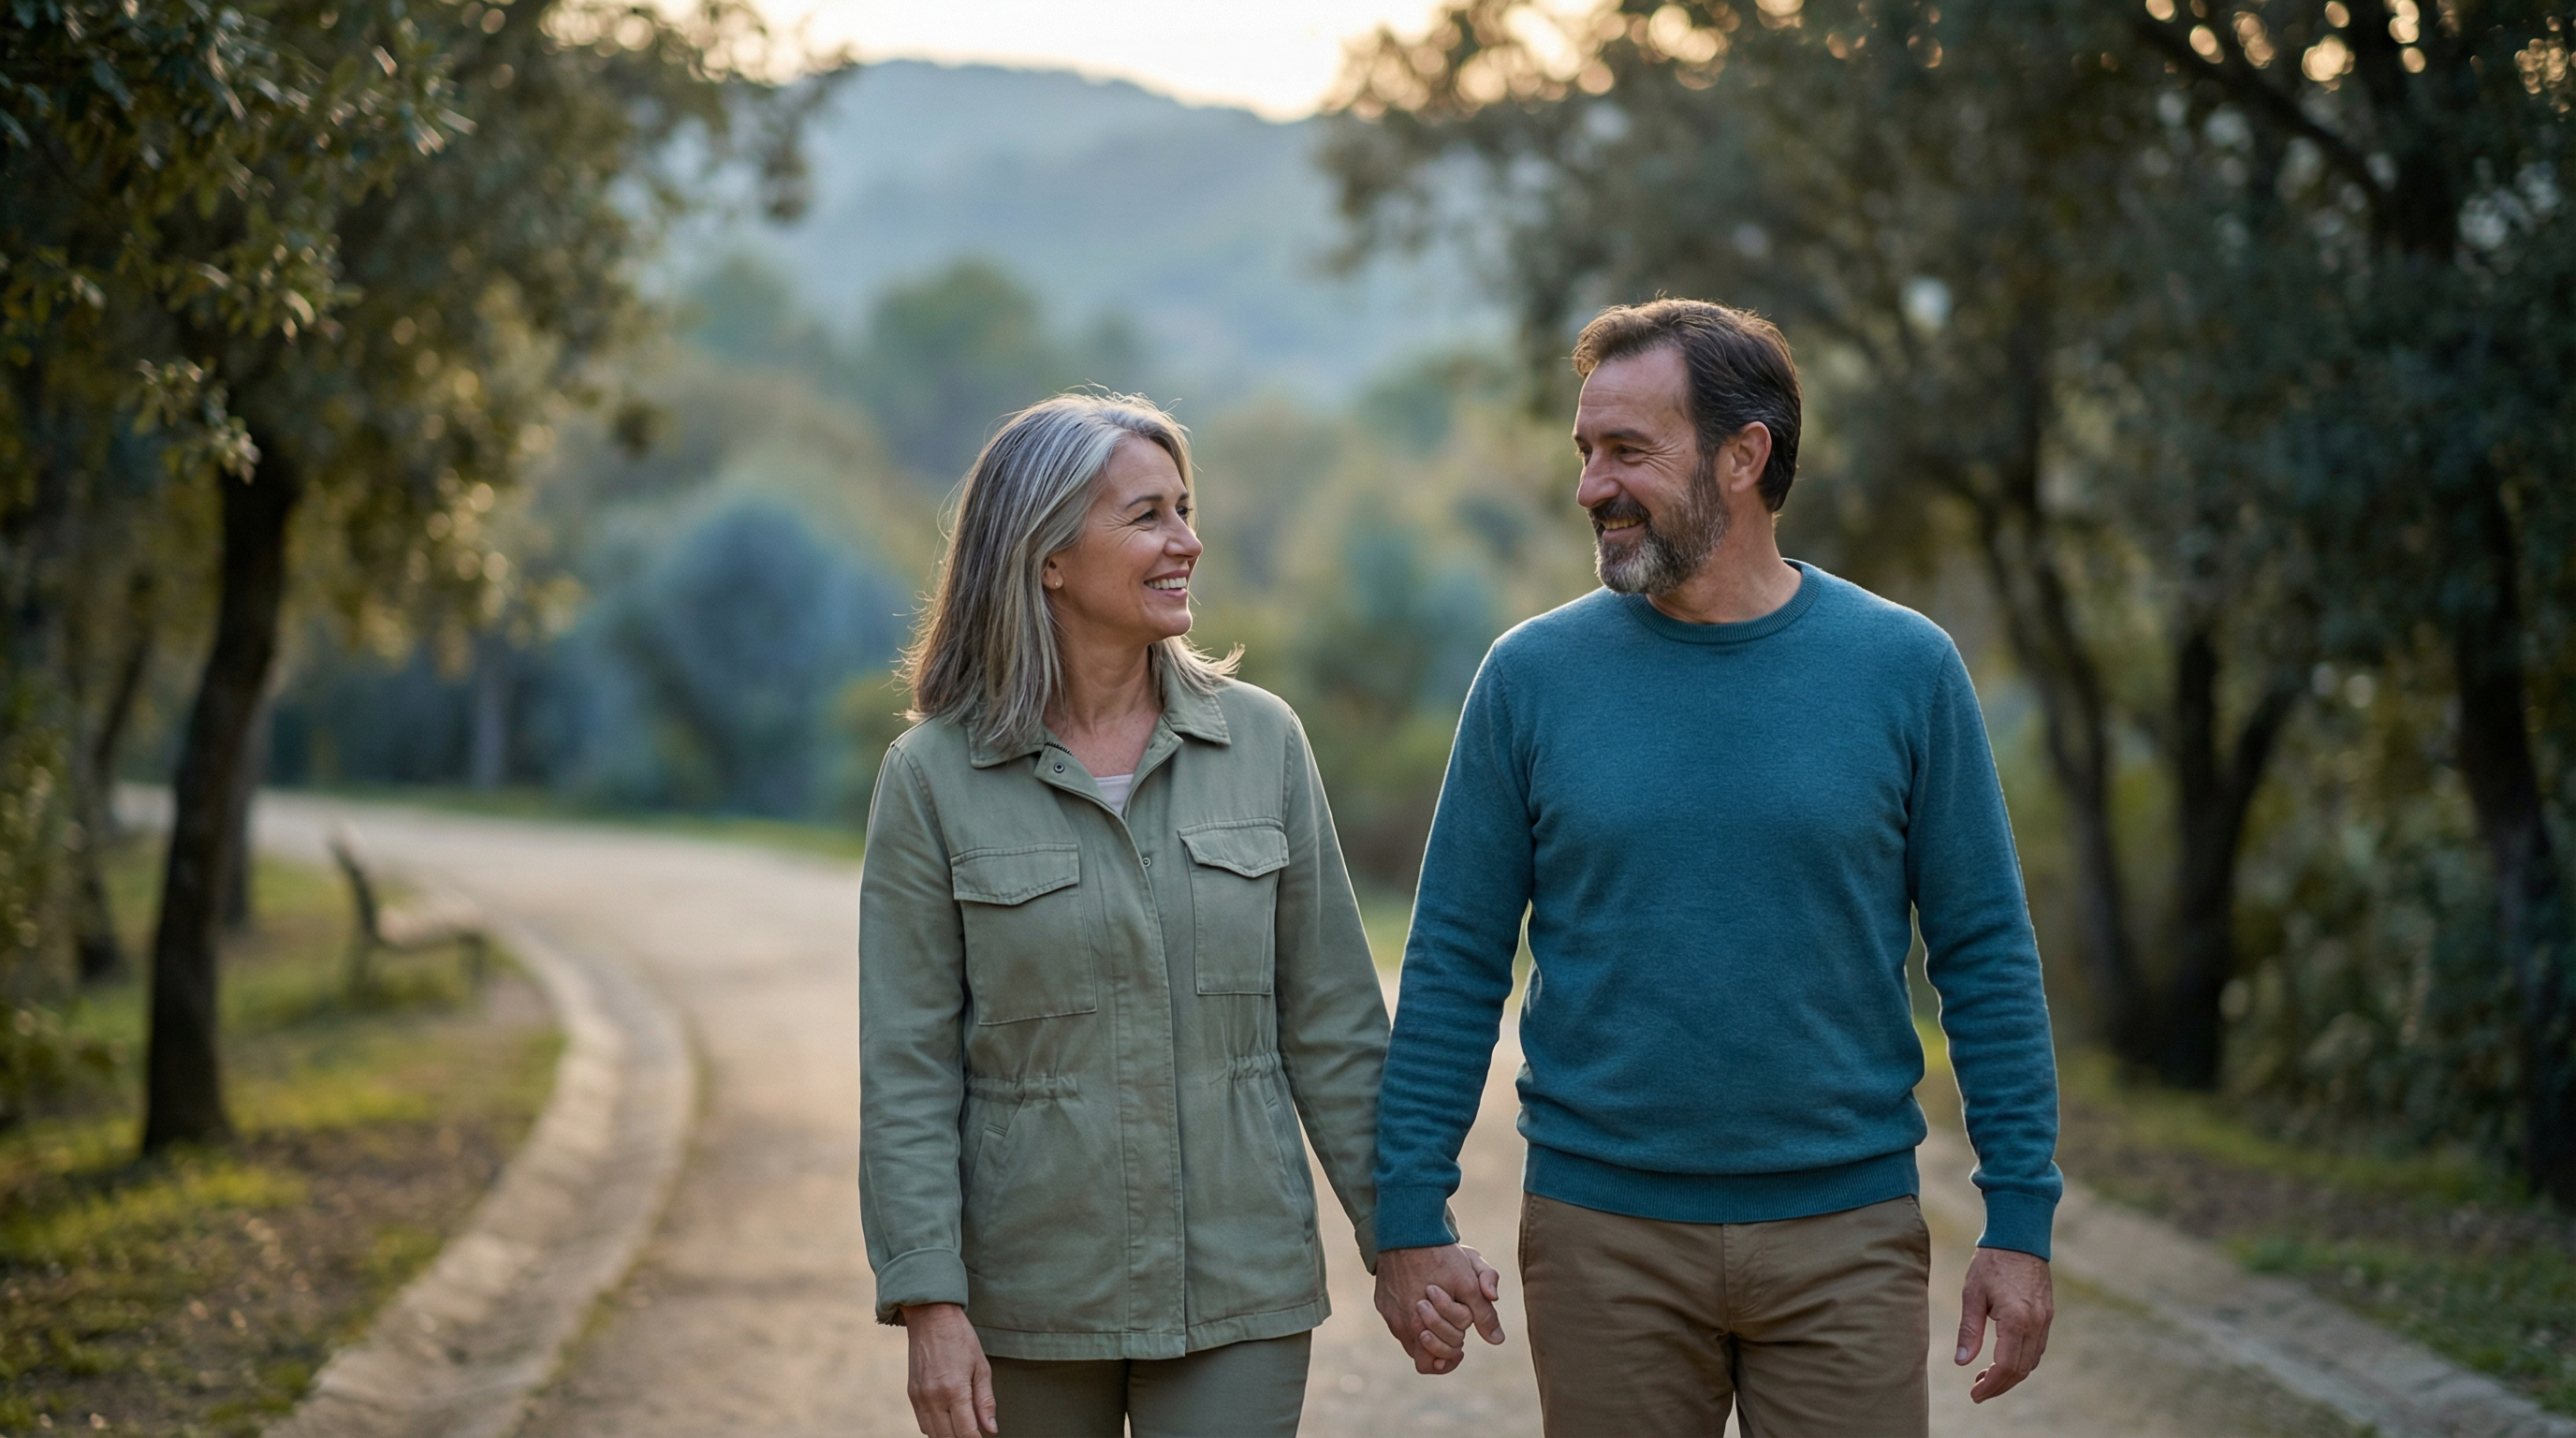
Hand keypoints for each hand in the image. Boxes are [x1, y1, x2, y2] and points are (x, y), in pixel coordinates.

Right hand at [901, 1302, 995, 1436]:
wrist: (931, 1317)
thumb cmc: (961, 1339)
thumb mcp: (981, 1367)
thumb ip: (985, 1401)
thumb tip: (991, 1429)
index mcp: (955, 1390)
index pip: (966, 1432)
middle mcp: (934, 1398)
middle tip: (975, 1434)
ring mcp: (919, 1398)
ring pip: (933, 1435)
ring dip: (949, 1436)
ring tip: (963, 1428)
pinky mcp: (911, 1395)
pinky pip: (923, 1423)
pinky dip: (935, 1429)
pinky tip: (948, 1421)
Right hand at [1374, 1243, 1505, 1373]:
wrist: (1407, 1228)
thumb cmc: (1441, 1255)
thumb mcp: (1469, 1283)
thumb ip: (1484, 1314)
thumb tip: (1497, 1340)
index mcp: (1419, 1326)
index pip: (1432, 1364)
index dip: (1451, 1356)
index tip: (1462, 1345)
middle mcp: (1400, 1324)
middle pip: (1421, 1355)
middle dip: (1442, 1343)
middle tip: (1455, 1325)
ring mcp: (1389, 1313)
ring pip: (1409, 1338)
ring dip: (1427, 1331)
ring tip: (1441, 1310)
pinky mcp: (1382, 1301)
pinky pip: (1398, 1320)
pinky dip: (1413, 1316)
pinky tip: (1425, 1297)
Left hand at [1955, 1247, 2052, 1402]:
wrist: (2019, 1237)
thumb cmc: (1991, 1262)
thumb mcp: (1972, 1294)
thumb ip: (1969, 1330)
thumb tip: (1962, 1362)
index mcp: (2016, 1320)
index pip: (2006, 1366)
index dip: (1991, 1385)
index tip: (1975, 1395)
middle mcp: (2036, 1324)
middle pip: (2021, 1369)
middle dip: (2000, 1385)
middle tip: (1977, 1390)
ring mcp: (2046, 1320)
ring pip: (2032, 1361)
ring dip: (2011, 1375)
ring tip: (1985, 1377)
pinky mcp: (2048, 1315)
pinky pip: (2037, 1348)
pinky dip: (2022, 1360)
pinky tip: (2003, 1359)